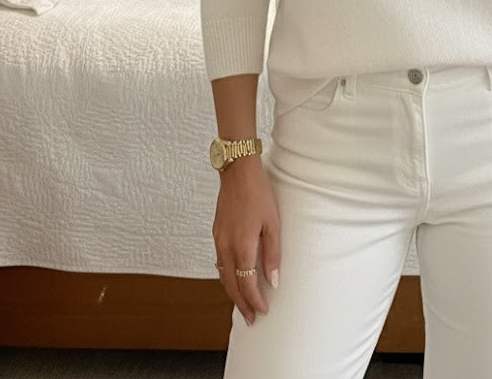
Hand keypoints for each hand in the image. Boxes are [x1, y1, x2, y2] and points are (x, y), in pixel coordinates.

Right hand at [213, 158, 279, 325]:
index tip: (263, 311)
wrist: (237, 172)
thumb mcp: (273, 223)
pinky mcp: (216, 233)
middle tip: (251, 319)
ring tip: (242, 304)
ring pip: (223, 276)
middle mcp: (226, 247)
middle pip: (231, 285)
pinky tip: (233, 278)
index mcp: (241, 247)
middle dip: (241, 304)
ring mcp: (218, 240)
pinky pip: (219, 263)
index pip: (247, 284)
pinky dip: (226, 277)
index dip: (255, 300)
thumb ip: (273, 254)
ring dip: (232, 293)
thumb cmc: (258, 194)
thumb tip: (274, 280)